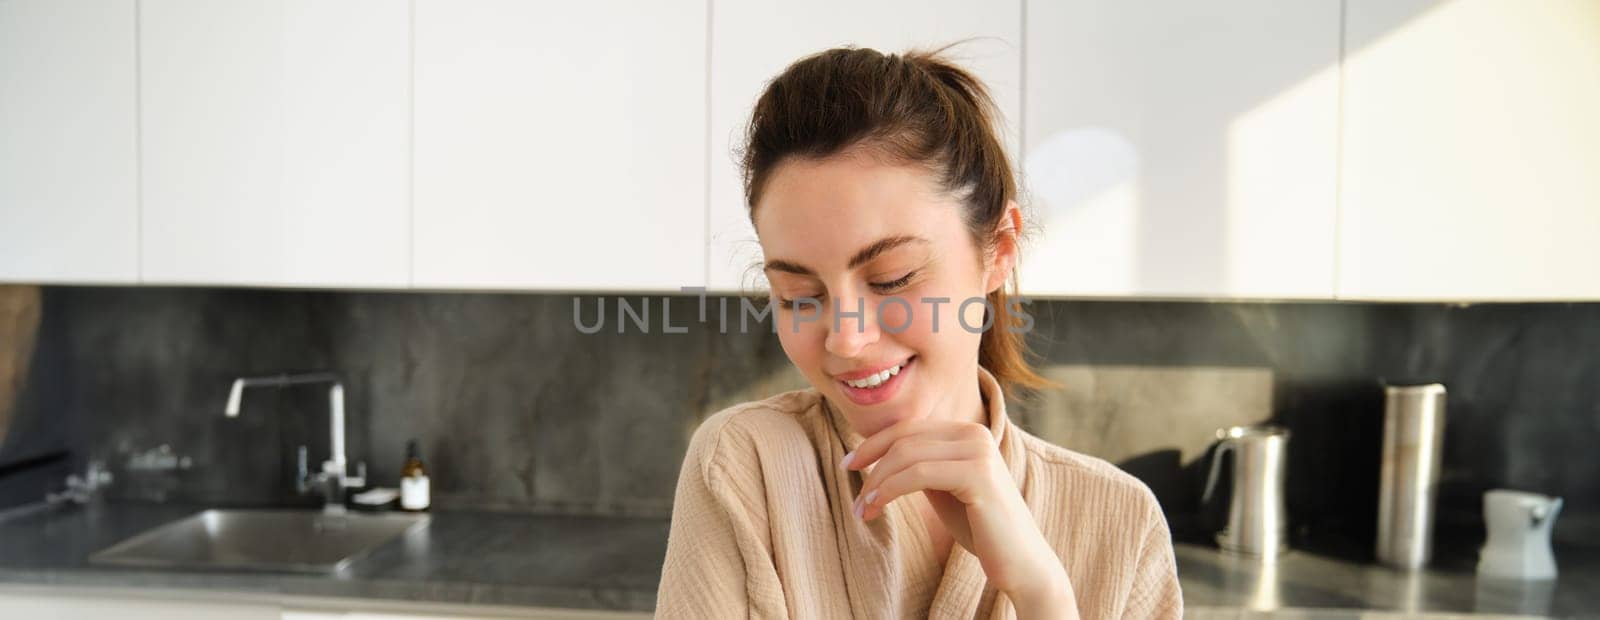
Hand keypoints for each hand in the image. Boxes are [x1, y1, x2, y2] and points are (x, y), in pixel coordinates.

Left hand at [845, 417, 1077, 617]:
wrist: (1020, 562)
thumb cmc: (979, 527)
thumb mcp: (943, 488)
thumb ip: (920, 466)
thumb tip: (876, 453)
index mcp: (967, 432)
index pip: (909, 428)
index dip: (874, 443)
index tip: (849, 464)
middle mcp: (975, 433)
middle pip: (905, 438)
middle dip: (871, 464)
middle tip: (854, 497)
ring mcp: (979, 451)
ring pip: (907, 455)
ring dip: (877, 483)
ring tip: (862, 510)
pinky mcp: (978, 474)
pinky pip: (919, 474)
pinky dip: (890, 490)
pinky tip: (876, 508)